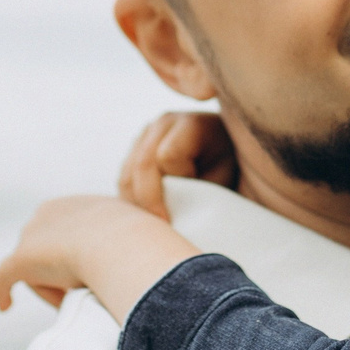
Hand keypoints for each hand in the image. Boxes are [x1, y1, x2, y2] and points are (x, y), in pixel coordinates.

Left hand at [0, 194, 203, 325]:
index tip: (95, 279)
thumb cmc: (145, 248)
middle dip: (60, 272)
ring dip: (49, 286)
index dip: (80, 261)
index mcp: (82, 205)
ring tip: (75, 296)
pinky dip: (2, 291)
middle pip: (48, 251)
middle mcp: (51, 212)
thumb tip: (154, 272)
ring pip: (32, 268)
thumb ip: (139, 253)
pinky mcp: (22, 259)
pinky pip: (4, 277)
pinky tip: (4, 305)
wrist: (126, 246)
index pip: (72, 236)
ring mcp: (33, 234)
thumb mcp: (146, 242)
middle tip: (86, 291)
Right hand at [118, 110, 237, 217]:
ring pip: (127, 175)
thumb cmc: (226, 167)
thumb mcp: (223, 176)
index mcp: (192, 124)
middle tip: (164, 225)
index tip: (185, 210)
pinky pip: (124, 180)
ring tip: (158, 221)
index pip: (168, 156)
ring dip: (138, 202)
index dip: (174, 186)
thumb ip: (198, 191)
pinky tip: (150, 213)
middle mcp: (164, 123)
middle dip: (149, 201)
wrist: (222, 149)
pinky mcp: (134, 149)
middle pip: (142, 165)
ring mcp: (145, 134)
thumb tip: (173, 216)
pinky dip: (132, 200)